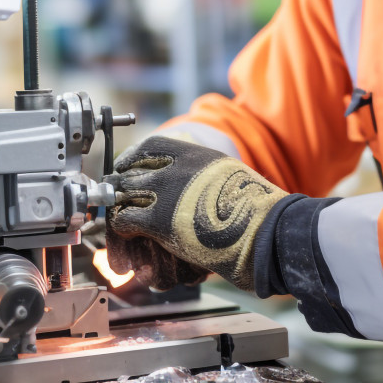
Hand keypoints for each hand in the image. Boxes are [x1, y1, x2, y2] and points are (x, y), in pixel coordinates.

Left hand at [106, 136, 288, 291]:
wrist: (267, 231)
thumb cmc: (256, 212)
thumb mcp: (231, 178)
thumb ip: (206, 177)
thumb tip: (192, 189)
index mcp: (197, 155)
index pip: (153, 146)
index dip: (134, 158)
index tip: (125, 166)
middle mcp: (178, 168)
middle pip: (133, 172)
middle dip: (121, 185)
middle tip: (115, 196)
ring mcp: (166, 192)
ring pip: (124, 194)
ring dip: (120, 207)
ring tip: (119, 218)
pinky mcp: (159, 220)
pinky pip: (125, 220)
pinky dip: (122, 228)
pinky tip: (128, 235)